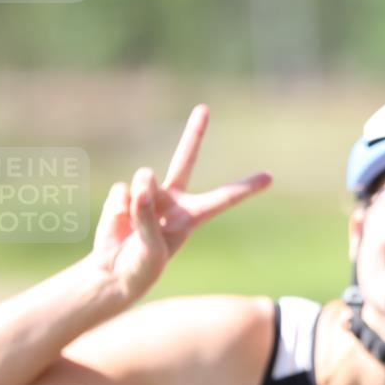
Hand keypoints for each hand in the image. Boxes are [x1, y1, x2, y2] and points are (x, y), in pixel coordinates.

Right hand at [89, 105, 271, 301]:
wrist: (113, 274)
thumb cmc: (142, 267)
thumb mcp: (152, 248)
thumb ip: (145, 215)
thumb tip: (138, 181)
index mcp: (192, 216)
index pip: (225, 198)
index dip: (247, 188)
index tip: (270, 177)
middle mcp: (173, 200)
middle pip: (184, 159)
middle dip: (194, 133)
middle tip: (204, 109)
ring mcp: (148, 195)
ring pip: (145, 179)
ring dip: (139, 199)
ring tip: (134, 226)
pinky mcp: (123, 196)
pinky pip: (122, 192)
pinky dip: (119, 208)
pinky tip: (119, 223)